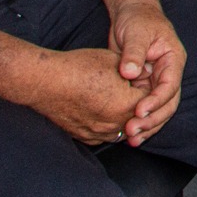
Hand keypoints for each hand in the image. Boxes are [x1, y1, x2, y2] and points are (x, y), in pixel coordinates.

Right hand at [32, 48, 146, 144]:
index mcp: (127, 104)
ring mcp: (99, 133)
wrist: (46, 82)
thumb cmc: (80, 67)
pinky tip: (104, 112)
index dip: (146, 85)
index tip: (139, 76)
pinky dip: (108, 126)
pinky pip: (104, 135)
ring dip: (125, 118)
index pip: (150, 98)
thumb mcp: (114, 60)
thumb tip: (149, 73)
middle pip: (138, 118)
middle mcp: (115, 124)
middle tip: (132, 88)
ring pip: (123, 130)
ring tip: (119, 100)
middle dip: (138, 103)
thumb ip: (137, 69)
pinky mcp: (85, 137)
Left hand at [106, 0, 184, 144]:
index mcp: (173, 59)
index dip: (156, 101)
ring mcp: (156, 81)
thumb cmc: (137, 18)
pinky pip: (143, 107)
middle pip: (168, 103)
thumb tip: (130, 73)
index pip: (170, 86)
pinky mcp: (142, 85)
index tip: (138, 112)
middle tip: (132, 132)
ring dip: (146, 125)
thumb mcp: (136, 32)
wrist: (131, 12)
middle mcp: (168, 73)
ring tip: (130, 140)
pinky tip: (123, 133)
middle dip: (152, 120)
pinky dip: (136, 120)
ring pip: (157, 109)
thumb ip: (134, 53)